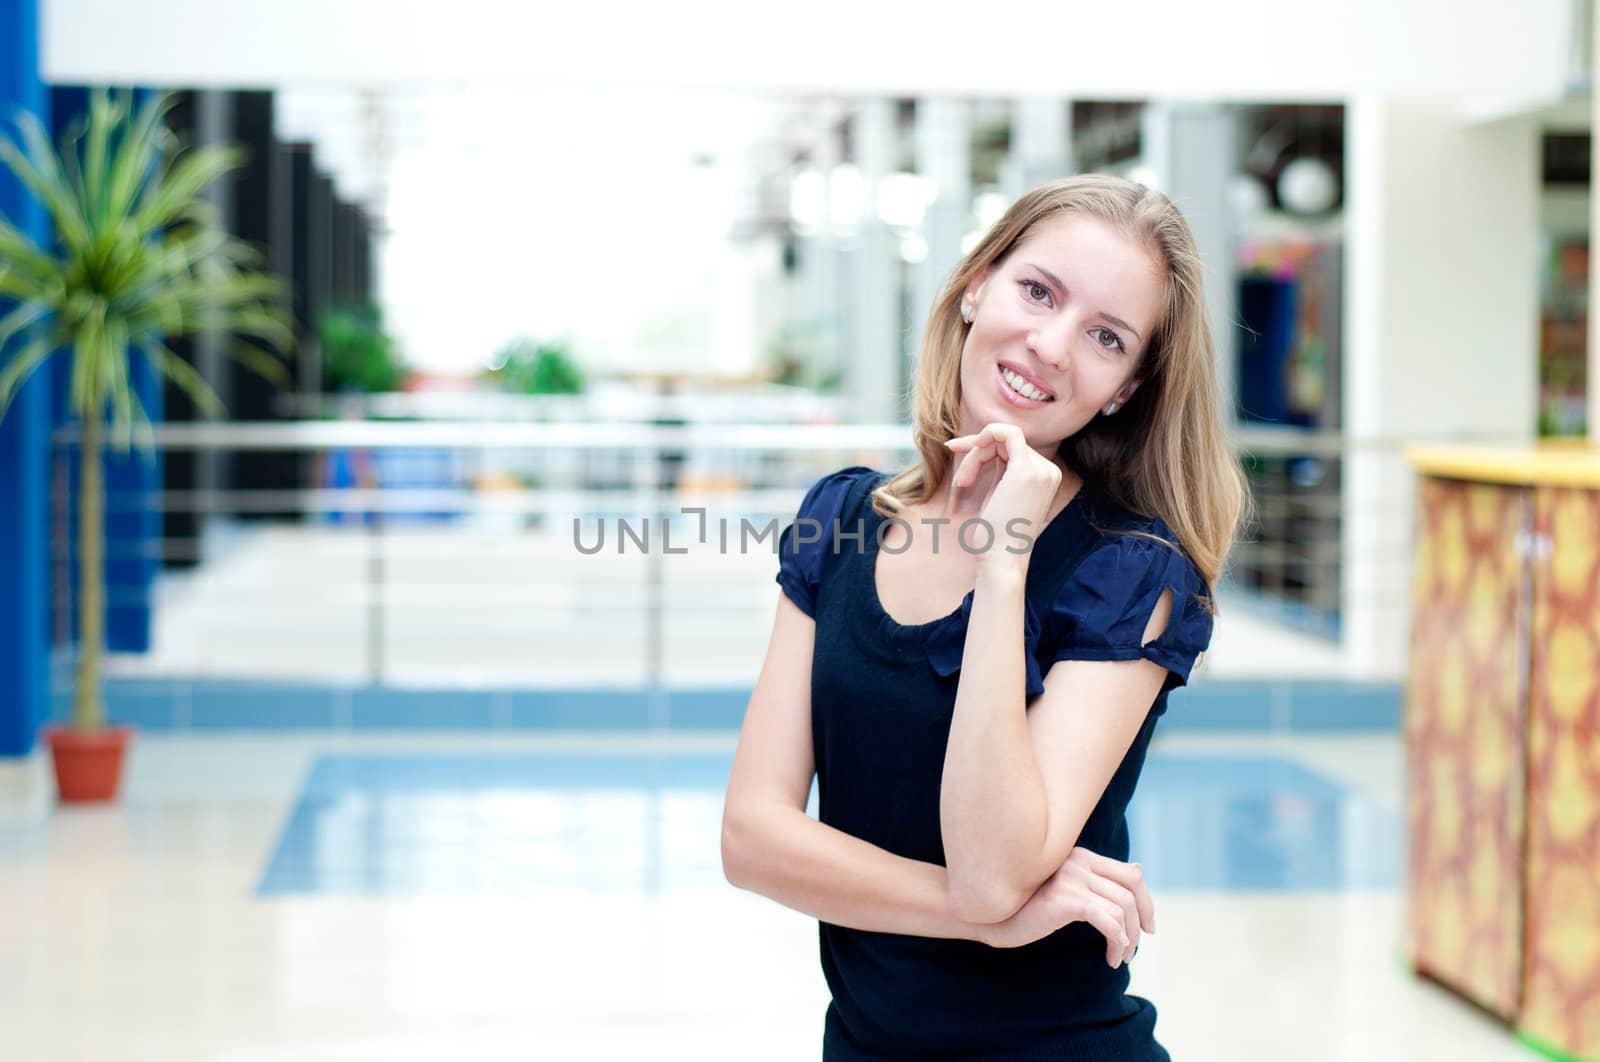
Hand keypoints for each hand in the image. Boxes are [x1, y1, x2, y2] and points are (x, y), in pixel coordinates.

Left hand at [944, 423, 1061, 564]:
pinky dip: (984, 437)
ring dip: (975, 456)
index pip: (1012, 447)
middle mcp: (1048, 471)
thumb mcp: (999, 494)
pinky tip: (970, 454)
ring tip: (962, 482)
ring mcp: (1041, 470)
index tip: (958, 453)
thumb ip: (999, 469)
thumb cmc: (995, 536)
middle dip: (976, 452)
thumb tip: (981, 442)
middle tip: (959, 479)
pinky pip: (1006, 432)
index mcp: (1045, 476)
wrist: (1001, 560)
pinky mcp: (1026, 471)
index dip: (983, 447)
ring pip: (1002, 438)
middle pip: (1006, 441)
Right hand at [978, 847, 1154, 966]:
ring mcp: (1071, 878)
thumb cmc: (1022, 905)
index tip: (1147, 926)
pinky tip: (1110, 958)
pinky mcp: (1065, 900)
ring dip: (1129, 938)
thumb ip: (1093, 882)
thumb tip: (1137, 871)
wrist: (985, 914)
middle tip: (1138, 945)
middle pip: (1131, 889)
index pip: (1130, 873)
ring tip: (1120, 957)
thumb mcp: (1063, 890)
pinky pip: (1107, 922)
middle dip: (1143, 920)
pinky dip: (1117, 942)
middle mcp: (1078, 861)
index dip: (1147, 900)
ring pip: (1122, 908)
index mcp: (1080, 855)